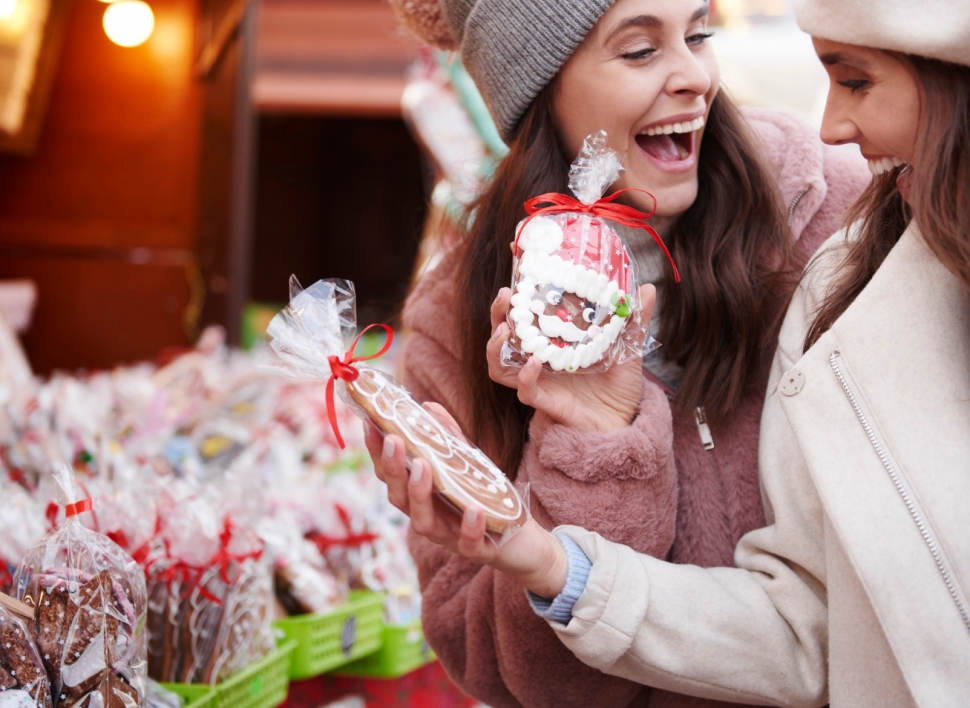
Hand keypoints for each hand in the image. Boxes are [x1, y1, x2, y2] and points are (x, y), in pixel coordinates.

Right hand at [363, 413, 568, 598]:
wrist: (524, 541)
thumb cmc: (487, 500)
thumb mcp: (468, 465)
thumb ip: (448, 438)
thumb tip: (428, 406)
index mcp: (422, 497)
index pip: (391, 476)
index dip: (377, 452)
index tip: (370, 423)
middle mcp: (430, 518)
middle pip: (399, 498)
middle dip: (393, 469)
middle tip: (393, 440)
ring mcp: (451, 536)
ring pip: (424, 522)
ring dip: (420, 494)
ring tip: (423, 466)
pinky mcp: (479, 550)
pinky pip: (468, 543)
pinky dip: (468, 527)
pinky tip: (473, 508)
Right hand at [486, 283, 656, 432]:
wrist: (624, 423)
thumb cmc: (619, 386)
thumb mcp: (628, 348)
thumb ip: (633, 320)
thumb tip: (647, 288)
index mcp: (553, 338)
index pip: (526, 309)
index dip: (517, 287)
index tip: (516, 255)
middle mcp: (539, 356)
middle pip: (503, 332)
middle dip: (499, 312)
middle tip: (506, 294)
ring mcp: (538, 379)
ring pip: (499, 362)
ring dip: (495, 344)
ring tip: (506, 328)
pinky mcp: (545, 400)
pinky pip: (524, 389)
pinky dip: (526, 376)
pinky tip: (534, 362)